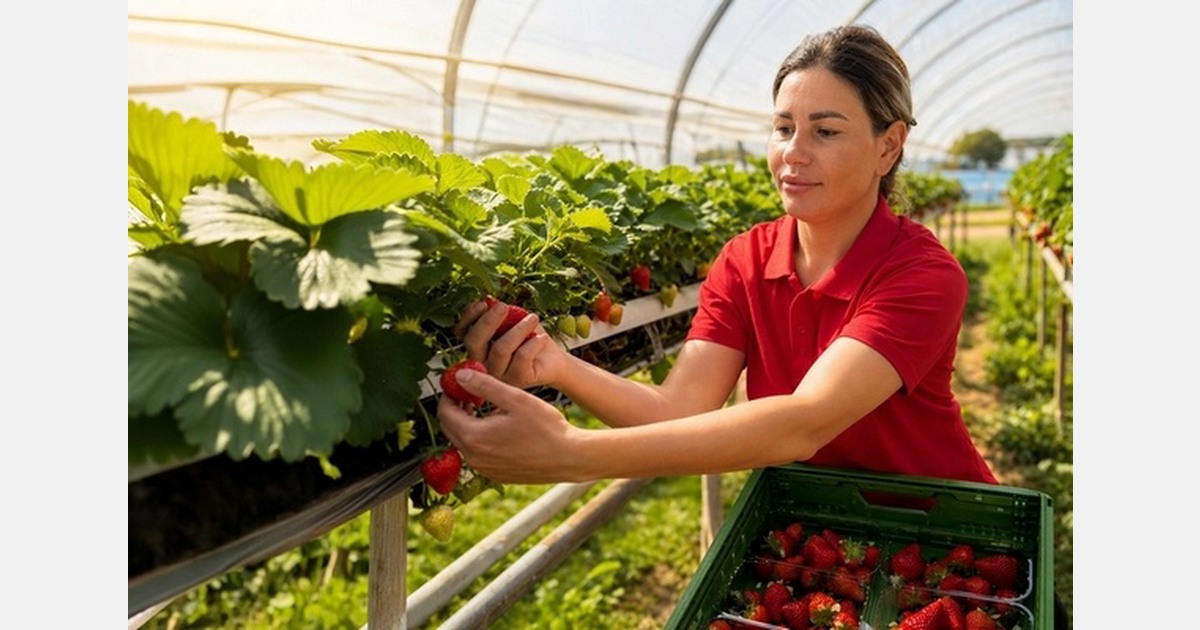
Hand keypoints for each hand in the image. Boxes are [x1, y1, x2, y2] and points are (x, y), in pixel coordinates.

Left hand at [437, 368, 587, 483]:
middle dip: (456, 408)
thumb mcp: (515, 398)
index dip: (450, 393)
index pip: (445, 412)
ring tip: (487, 407)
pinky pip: (478, 453)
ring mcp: (484, 469)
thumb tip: (460, 376)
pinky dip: (480, 438)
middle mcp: (474, 458)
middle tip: (471, 392)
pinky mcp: (495, 474)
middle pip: (450, 428)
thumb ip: (484, 385)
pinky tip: (499, 427)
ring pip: (464, 441)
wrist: (569, 458)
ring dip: (468, 422)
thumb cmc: (546, 428)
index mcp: (474, 438)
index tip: (460, 382)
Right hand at [452, 299, 570, 388]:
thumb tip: (488, 300)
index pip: (461, 331)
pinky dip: (533, 343)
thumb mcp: (513, 320)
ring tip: (533, 318)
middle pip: (474, 341)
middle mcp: (483, 363)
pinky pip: (522, 357)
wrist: (553, 360)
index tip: (483, 303)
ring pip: (500, 349)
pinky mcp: (518, 380)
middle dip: (488, 321)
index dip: (468, 316)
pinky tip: (541, 338)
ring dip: (518, 329)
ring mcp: (499, 375)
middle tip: (503, 307)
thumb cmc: (530, 338)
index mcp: (478, 347)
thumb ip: (499, 312)